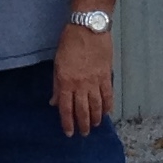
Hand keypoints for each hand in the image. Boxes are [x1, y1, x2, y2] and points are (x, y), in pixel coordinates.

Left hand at [52, 20, 114, 137]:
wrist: (88, 29)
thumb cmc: (69, 43)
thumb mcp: (57, 64)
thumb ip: (57, 85)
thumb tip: (55, 102)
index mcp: (66, 82)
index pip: (66, 109)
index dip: (68, 123)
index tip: (69, 133)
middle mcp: (81, 85)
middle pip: (83, 110)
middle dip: (83, 125)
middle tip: (84, 133)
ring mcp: (95, 81)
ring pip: (97, 106)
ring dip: (96, 118)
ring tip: (95, 126)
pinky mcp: (106, 76)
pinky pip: (108, 95)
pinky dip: (108, 106)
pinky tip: (107, 112)